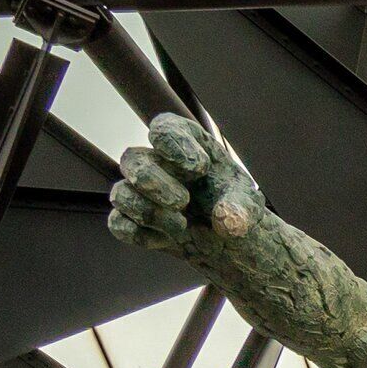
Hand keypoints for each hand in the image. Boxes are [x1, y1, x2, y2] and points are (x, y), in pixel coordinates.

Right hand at [107, 113, 267, 254]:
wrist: (226, 239)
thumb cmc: (233, 206)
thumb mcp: (248, 204)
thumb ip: (241, 208)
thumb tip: (226, 220)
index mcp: (185, 145)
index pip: (164, 128)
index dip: (175, 145)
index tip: (199, 167)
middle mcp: (157, 162)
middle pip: (131, 160)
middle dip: (155, 183)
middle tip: (183, 202)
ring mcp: (140, 191)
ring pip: (121, 194)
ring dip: (150, 213)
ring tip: (181, 226)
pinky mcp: (132, 219)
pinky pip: (118, 224)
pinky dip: (142, 236)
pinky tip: (166, 239)